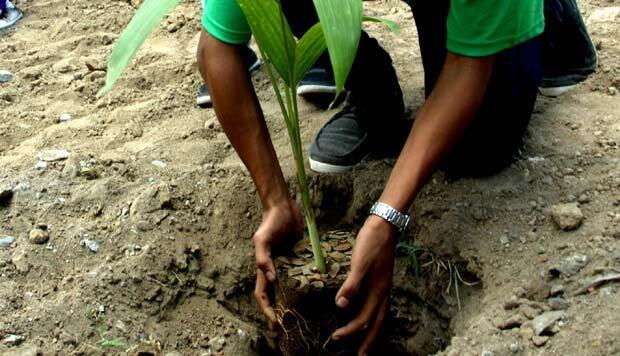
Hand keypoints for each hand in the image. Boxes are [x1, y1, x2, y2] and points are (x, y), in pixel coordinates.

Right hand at [253, 198, 302, 324]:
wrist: (283, 205)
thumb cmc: (270, 221)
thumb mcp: (263, 239)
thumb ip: (263, 258)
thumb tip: (270, 278)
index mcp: (264, 267)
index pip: (263, 294)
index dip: (266, 309)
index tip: (275, 322)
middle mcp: (276, 267)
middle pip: (276, 294)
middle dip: (279, 311)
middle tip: (289, 327)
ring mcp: (288, 262)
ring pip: (289, 286)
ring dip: (293, 300)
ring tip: (303, 314)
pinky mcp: (300, 256)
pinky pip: (302, 274)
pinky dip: (306, 284)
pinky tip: (316, 292)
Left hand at [333, 215, 396, 355]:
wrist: (384, 224)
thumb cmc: (371, 242)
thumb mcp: (360, 262)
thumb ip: (352, 285)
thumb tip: (341, 306)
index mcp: (378, 290)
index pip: (364, 319)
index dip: (350, 331)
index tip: (334, 338)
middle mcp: (383, 292)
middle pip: (377, 324)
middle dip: (368, 342)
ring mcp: (384, 287)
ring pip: (380, 316)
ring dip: (371, 331)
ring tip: (364, 344)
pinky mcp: (381, 281)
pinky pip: (378, 306)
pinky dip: (372, 316)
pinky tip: (365, 315)